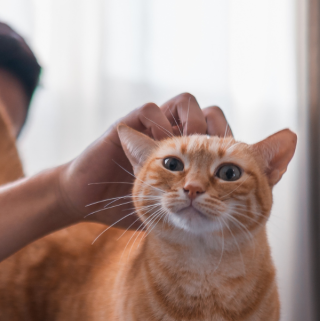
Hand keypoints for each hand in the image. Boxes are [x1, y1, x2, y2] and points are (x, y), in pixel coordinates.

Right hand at [56, 94, 231, 227]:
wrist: (87, 202)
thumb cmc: (127, 210)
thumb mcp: (169, 213)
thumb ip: (193, 208)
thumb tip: (231, 217)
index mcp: (186, 156)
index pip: (219, 135)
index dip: (228, 144)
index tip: (227, 165)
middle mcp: (172, 137)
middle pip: (208, 113)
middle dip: (214, 131)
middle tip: (211, 154)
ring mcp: (152, 129)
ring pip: (185, 102)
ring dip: (190, 123)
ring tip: (187, 148)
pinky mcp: (129, 126)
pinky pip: (151, 109)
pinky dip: (158, 124)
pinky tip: (158, 149)